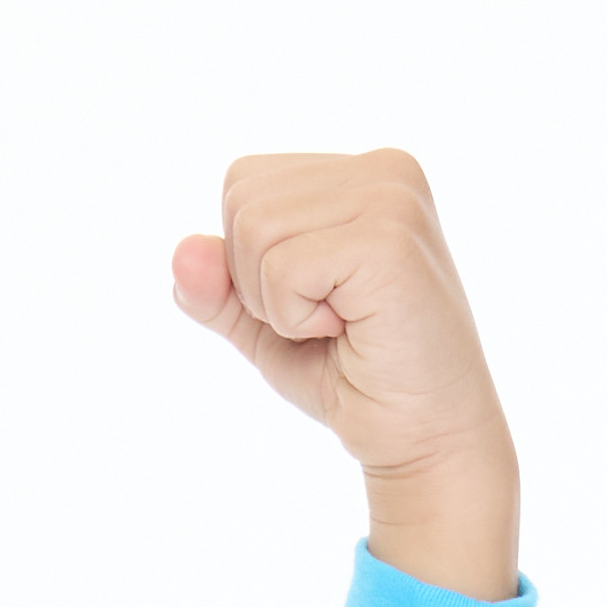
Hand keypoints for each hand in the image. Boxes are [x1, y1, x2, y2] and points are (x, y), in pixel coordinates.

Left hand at [171, 156, 516, 598]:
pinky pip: (281, 269)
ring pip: (255, 230)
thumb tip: (181, 251)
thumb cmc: (355, 379)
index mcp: (362, 174)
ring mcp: (392, 198)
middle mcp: (385, 169)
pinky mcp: (389, 239)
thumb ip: (218, 287)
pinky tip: (349, 330)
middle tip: (326, 319)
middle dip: (257, 280)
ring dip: (277, 303)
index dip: (249, 259)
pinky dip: (295, 318)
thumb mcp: (267, 325)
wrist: (424, 436)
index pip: (244, 182)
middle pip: (242, 199)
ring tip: (340, 324)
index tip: (315, 300)